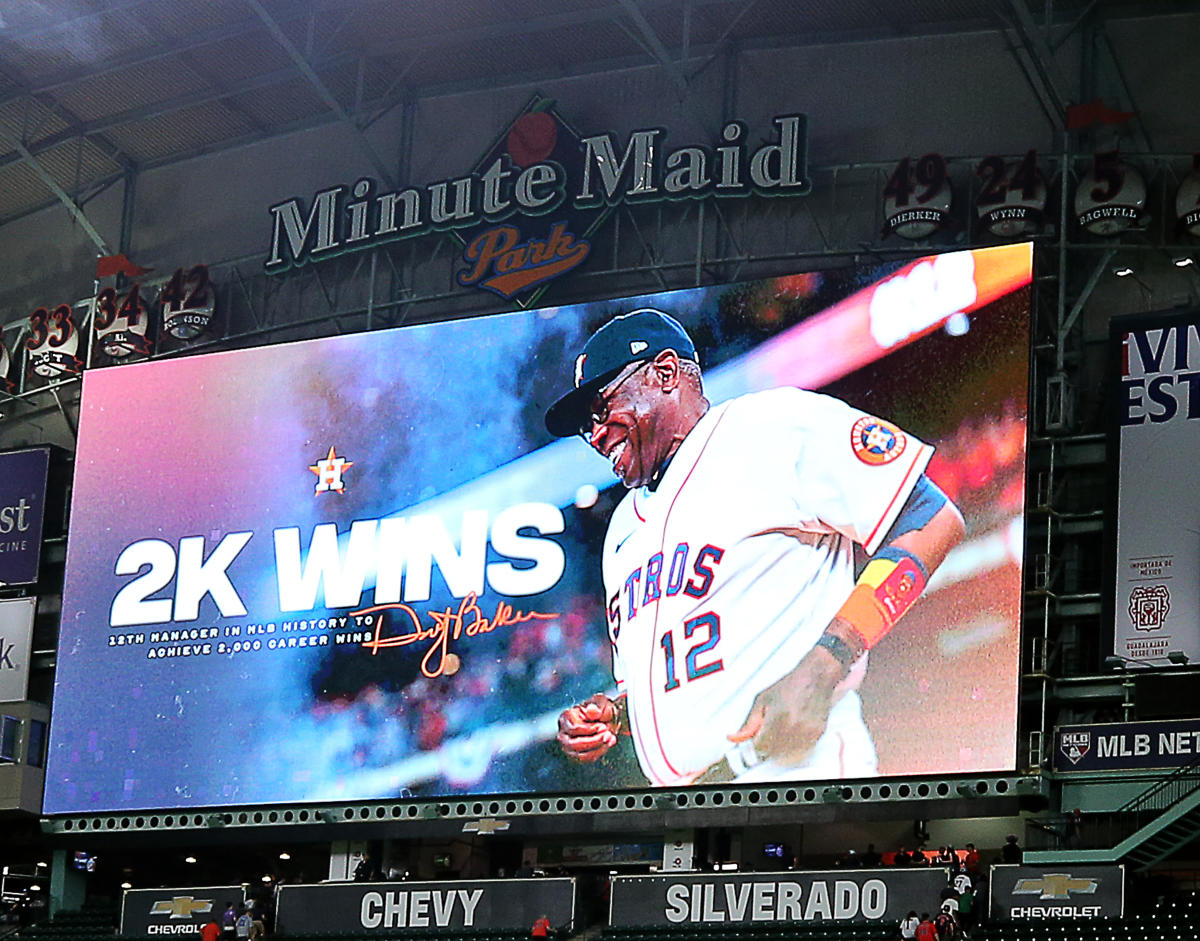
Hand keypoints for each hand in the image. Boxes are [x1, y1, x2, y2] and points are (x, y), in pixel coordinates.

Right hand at [557, 693, 623, 762]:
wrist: (606, 718)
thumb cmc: (600, 709)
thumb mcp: (601, 702)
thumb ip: (597, 706)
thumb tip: (591, 711)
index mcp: (566, 717)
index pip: (574, 728)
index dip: (590, 729)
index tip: (603, 726)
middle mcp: (563, 732)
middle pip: (573, 743)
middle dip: (594, 741)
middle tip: (607, 734)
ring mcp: (568, 745)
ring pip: (579, 754)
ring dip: (597, 748)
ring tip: (609, 739)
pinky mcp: (575, 754)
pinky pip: (585, 759)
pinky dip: (598, 753)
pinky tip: (606, 744)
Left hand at [727, 643, 844, 766]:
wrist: (815, 679)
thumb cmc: (790, 686)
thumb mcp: (762, 700)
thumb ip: (749, 722)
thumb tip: (736, 738)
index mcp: (778, 718)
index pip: (761, 747)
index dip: (756, 743)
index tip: (756, 738)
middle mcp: (794, 728)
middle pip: (773, 753)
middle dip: (767, 746)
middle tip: (767, 733)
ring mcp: (807, 734)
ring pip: (787, 756)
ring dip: (780, 749)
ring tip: (780, 731)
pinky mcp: (817, 736)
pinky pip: (801, 751)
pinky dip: (793, 747)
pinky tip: (791, 733)